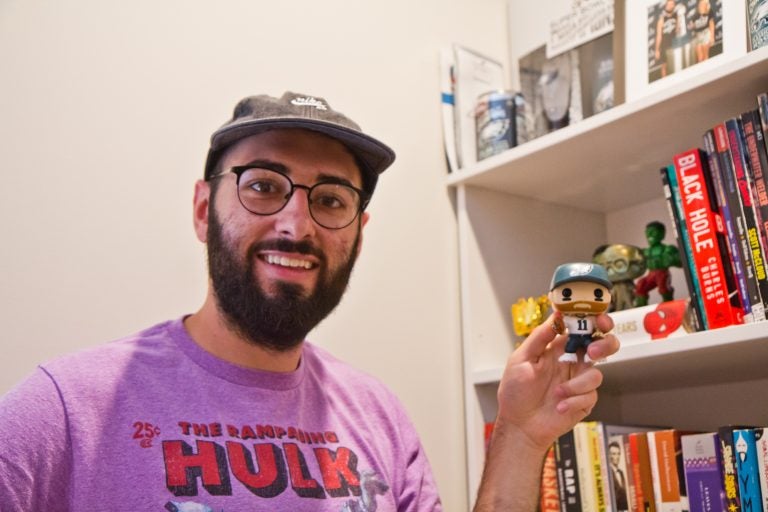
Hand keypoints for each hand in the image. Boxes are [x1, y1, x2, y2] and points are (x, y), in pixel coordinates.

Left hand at [494, 312, 618, 452]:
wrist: (519, 425)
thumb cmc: (516, 392)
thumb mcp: (521, 360)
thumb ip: (539, 338)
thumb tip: (556, 316)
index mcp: (557, 349)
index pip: (580, 329)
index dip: (593, 321)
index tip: (597, 319)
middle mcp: (571, 363)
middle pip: (601, 346)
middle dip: (605, 344)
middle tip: (593, 350)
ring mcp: (579, 382)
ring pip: (596, 374)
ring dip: (576, 385)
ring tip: (556, 394)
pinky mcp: (584, 401)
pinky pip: (590, 396)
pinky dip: (574, 401)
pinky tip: (559, 407)